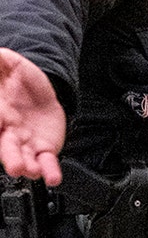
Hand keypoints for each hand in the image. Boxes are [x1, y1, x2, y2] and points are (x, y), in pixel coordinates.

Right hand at [0, 48, 65, 185]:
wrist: (41, 89)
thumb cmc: (17, 79)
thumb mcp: (7, 62)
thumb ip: (0, 60)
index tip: (1, 123)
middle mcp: (7, 132)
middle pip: (5, 146)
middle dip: (9, 157)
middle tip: (13, 166)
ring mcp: (25, 142)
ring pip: (23, 157)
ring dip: (26, 166)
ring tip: (29, 171)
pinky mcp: (44, 148)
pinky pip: (46, 161)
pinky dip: (50, 171)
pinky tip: (52, 177)